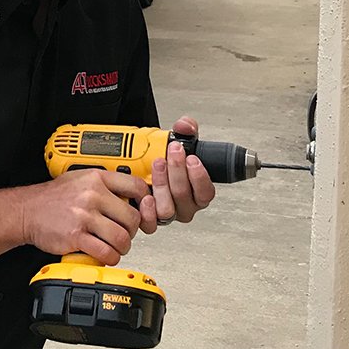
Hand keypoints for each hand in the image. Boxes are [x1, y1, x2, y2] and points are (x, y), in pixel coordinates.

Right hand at [24, 169, 148, 265]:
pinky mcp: (76, 236)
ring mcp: (84, 216)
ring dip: (122, 247)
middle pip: (133, 218)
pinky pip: (106, 252)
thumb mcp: (80, 179)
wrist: (27, 211)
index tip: (144, 210)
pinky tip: (104, 254)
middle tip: (124, 233)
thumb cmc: (53, 198)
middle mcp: (92, 195)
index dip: (146, 202)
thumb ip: (106, 185)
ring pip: (123, 238)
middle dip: (132, 231)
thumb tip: (133, 195)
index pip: (136, 186)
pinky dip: (110, 257)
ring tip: (114, 246)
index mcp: (96, 178)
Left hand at [139, 115, 215, 231]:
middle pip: (184, 196)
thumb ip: (185, 130)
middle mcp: (184, 206)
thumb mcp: (177, 140)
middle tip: (172, 151)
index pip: (206, 192)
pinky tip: (146, 194)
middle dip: (178, 171)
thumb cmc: (165, 157)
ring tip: (157, 164)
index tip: (192, 158)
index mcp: (197, 192)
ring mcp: (166, 213)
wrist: (142, 164)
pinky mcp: (148, 218)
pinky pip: (151, 224)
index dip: (200, 177)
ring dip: (162, 184)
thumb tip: (185, 125)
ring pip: (168, 209)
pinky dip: (148, 211)